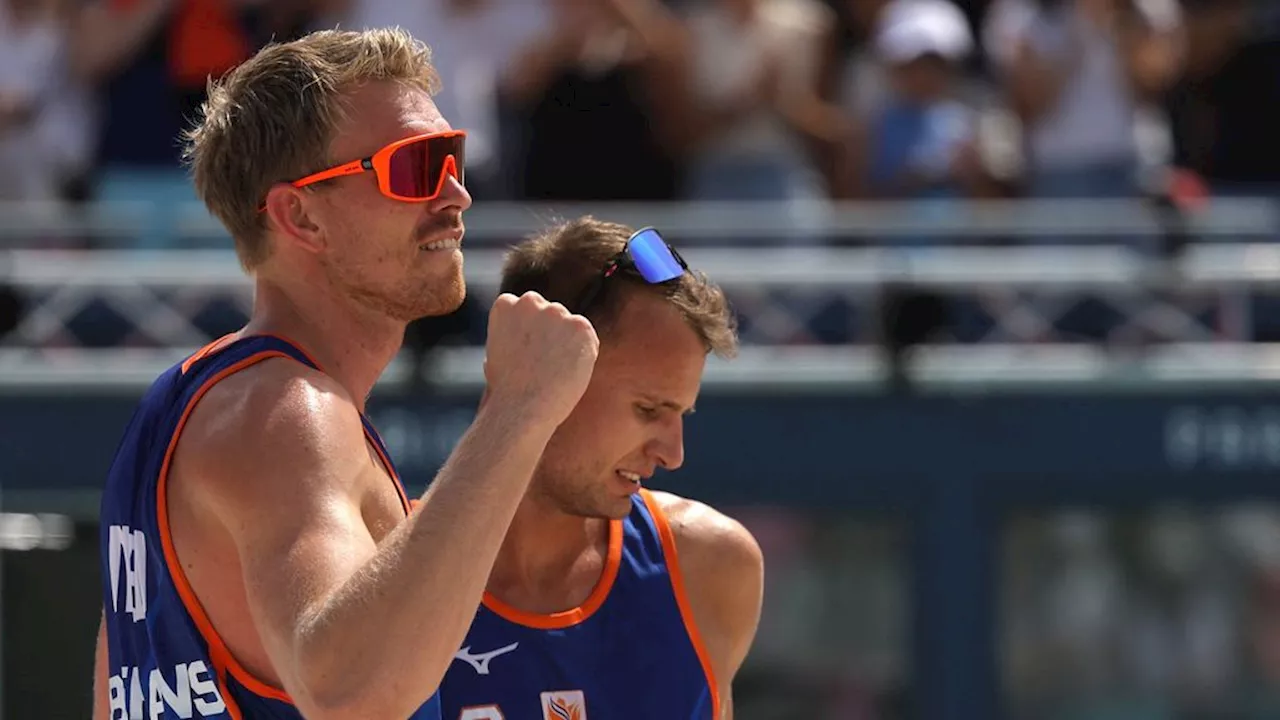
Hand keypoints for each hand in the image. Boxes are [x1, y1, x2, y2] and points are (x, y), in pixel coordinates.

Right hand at [482, 291, 598, 425]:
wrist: (521, 407)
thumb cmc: (505, 390)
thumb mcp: (495, 354)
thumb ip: (510, 336)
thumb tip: (522, 338)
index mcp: (505, 304)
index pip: (527, 309)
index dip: (530, 335)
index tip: (525, 355)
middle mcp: (530, 301)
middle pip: (551, 314)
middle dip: (551, 336)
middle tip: (543, 366)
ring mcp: (556, 311)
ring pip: (570, 328)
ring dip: (568, 346)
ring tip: (552, 372)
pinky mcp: (580, 326)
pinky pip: (588, 340)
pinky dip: (584, 357)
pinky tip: (567, 372)